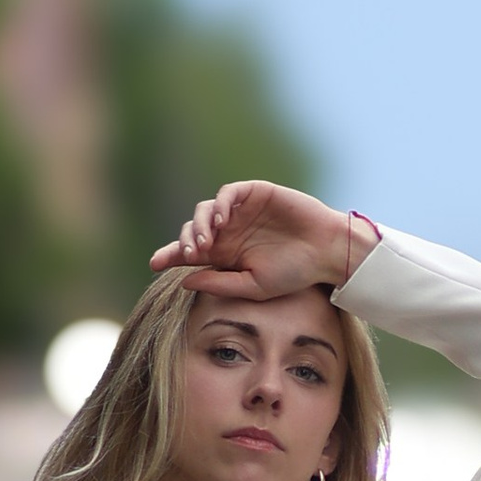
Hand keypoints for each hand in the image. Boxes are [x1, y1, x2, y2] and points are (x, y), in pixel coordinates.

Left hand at [150, 180, 379, 296]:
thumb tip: (184, 280)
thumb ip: (220, 283)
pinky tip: (221, 221)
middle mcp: (229, 232)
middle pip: (192, 231)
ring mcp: (240, 212)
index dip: (170, 255)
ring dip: (199, 225)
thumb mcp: (253, 286)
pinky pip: (227, 194)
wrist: (326, 252)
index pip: (190, 254)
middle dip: (183, 242)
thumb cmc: (295, 274)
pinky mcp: (254, 193)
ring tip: (204, 242)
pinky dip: (220, 204)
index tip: (154, 263)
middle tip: (188, 255)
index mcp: (226, 256)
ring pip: (205, 211)